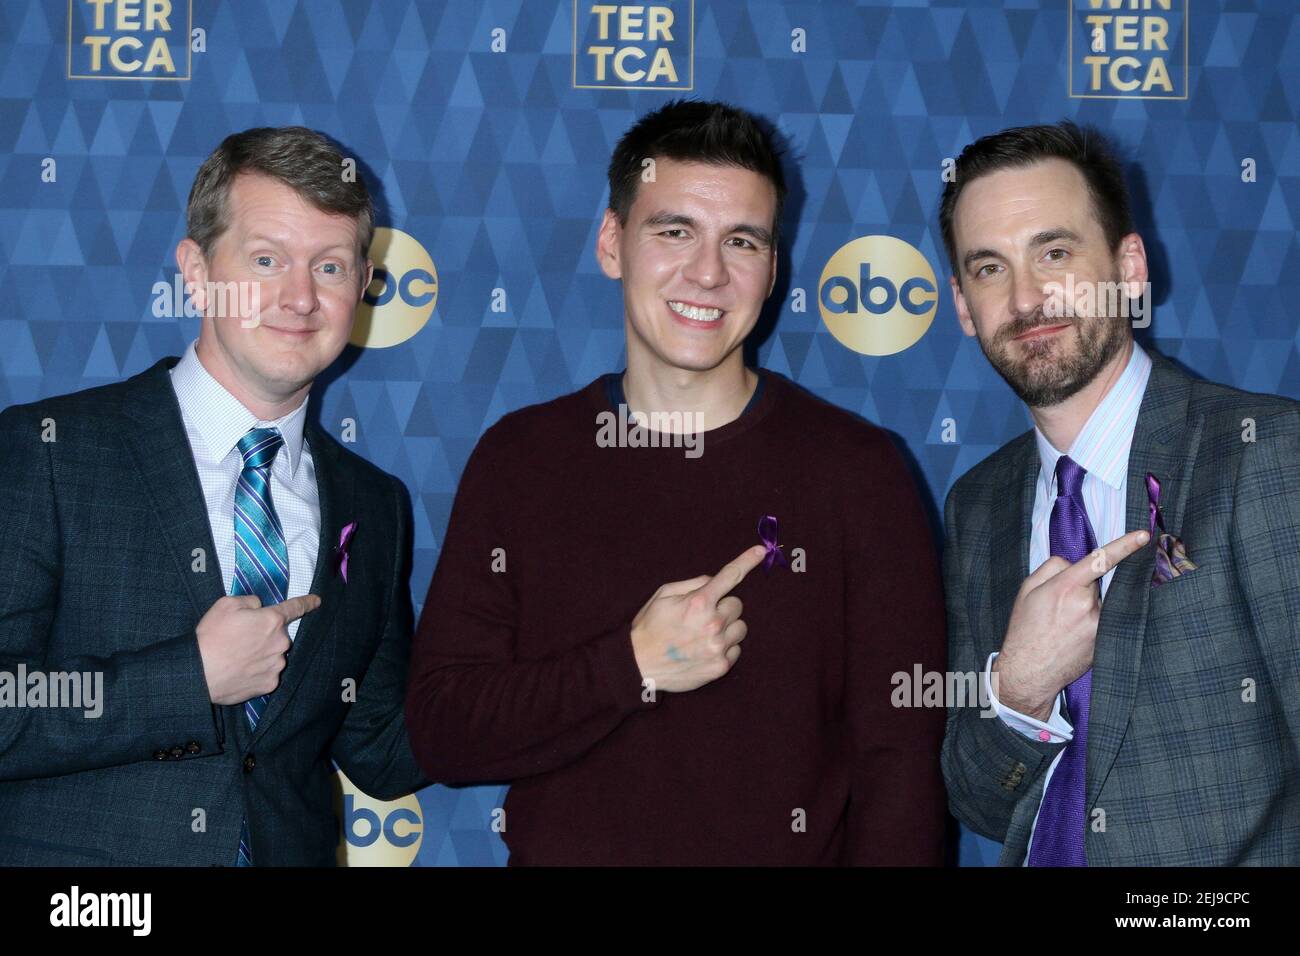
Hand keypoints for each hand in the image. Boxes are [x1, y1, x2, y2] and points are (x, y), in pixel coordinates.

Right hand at [197, 594, 321, 704]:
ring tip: (237, 658)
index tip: (317, 601)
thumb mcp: (227, 604)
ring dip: (261, 654)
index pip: (296, 607)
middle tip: (240, 640)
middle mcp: (281, 643)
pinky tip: (240, 671)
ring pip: (274, 655)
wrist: (199, 673)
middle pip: (279, 635)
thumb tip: (260, 608)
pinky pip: (268, 674)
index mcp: (272, 620)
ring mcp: (277, 665)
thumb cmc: (211, 636)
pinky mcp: (269, 684)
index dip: (307, 603)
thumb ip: (250, 601)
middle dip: (265, 635)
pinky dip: (257, 672)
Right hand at [630, 545, 767, 693]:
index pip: (729, 576)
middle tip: (702, 617)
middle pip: (737, 605)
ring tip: (703, 635)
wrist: (638, 666)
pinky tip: (704, 650)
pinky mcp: (720, 667)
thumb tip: (714, 580)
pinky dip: (724, 648)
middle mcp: (712, 624)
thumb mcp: (662, 596)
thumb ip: (692, 584)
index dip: (746, 561)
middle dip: (722, 607)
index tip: (760, 551)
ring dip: (727, 628)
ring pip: (740, 628)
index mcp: (698, 603)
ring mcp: (718, 647)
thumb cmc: (649, 627)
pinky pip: (736, 650)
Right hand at [994, 530, 1148, 720]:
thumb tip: (1073, 562)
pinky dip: (1091, 624)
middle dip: (1081, 587)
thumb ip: (1051, 568)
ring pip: (1100, 603)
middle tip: (1059, 608)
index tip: (1143, 536)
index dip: (1124, 545)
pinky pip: (1104, 621)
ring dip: (1086, 607)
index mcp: (1065, 587)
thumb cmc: (1025, 630)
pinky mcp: (1105, 641)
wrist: (1030, 672)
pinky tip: (1073, 637)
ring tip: (1065, 626)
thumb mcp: (1027, 590)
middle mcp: (1086, 604)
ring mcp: (1099, 625)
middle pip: (1095, 582)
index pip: (1100, 560)